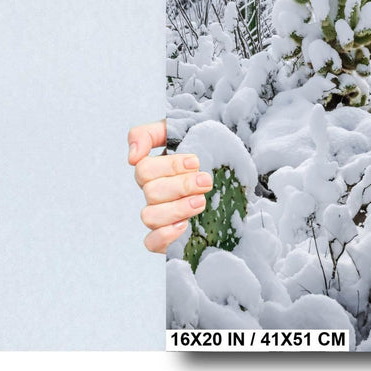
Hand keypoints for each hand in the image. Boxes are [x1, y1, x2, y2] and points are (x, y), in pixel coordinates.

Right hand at [129, 120, 212, 253]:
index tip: (195, 161)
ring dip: (177, 209)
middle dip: (181, 186)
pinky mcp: (170, 235)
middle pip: (151, 193)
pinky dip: (164, 236)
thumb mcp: (182, 128)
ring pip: (150, 217)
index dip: (169, 167)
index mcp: (155, 169)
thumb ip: (150, 133)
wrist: (238, 164)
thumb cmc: (208, 143)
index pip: (145, 169)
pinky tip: (184, 226)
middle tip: (206, 181)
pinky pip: (151, 243)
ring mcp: (162, 214)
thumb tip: (132, 157)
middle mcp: (155, 193)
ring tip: (201, 202)